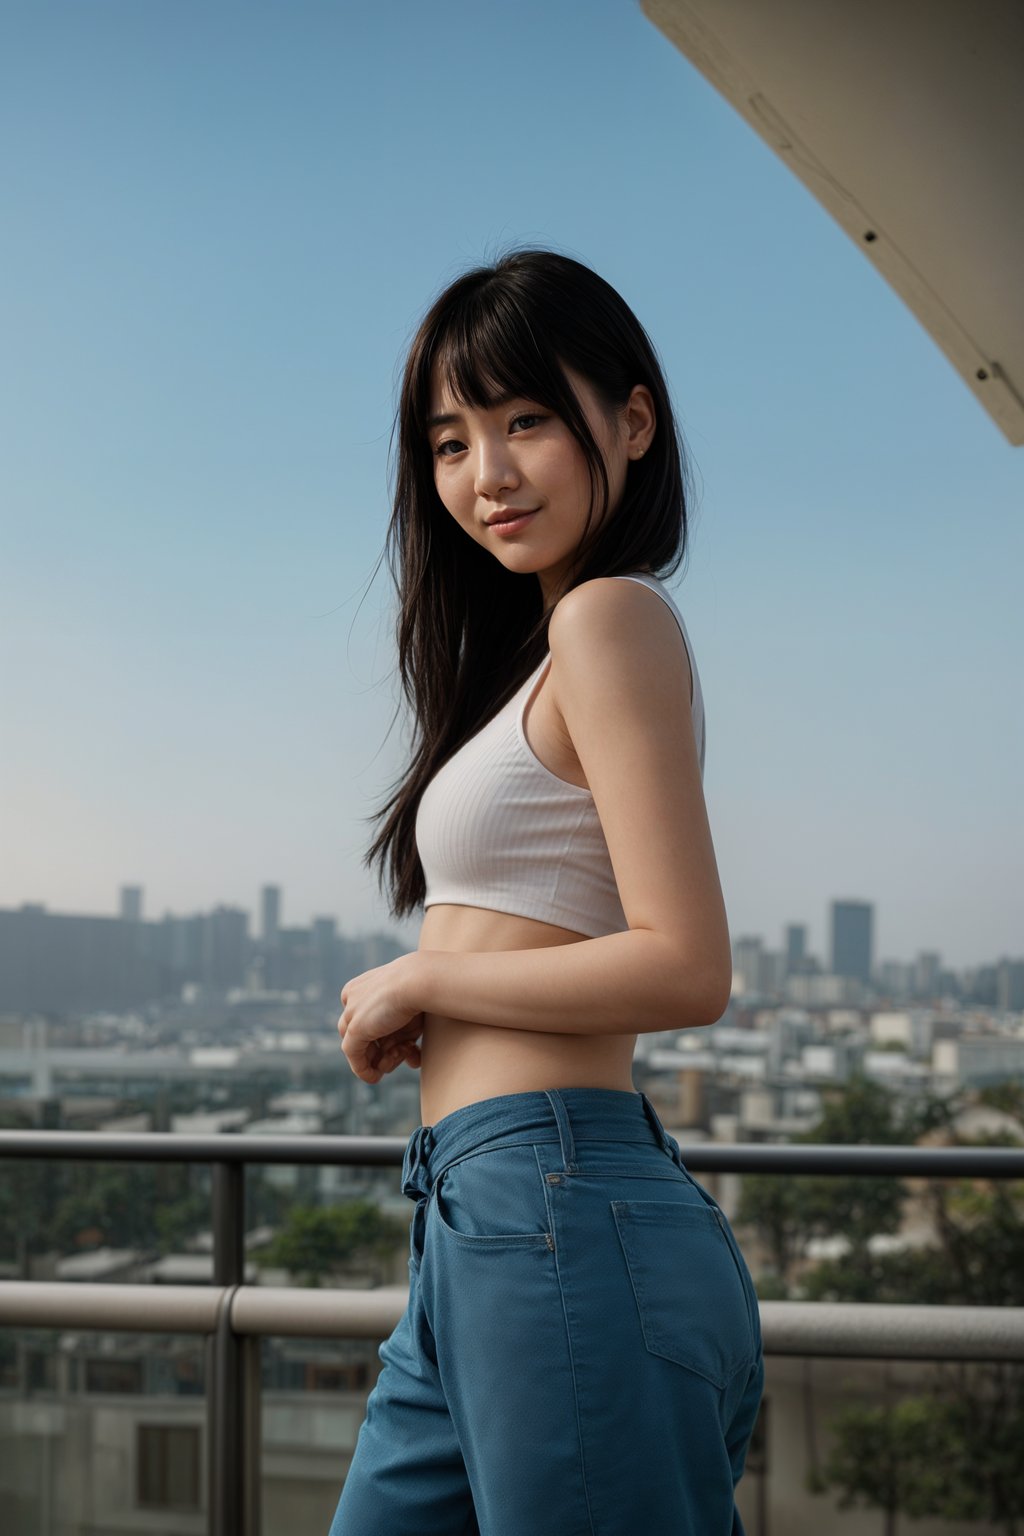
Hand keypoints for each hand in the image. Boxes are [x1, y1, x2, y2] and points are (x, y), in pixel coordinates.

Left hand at [337, 953, 424, 1083]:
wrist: (421, 981)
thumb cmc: (423, 992)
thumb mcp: (411, 1013)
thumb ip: (406, 1035)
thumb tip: (412, 1060)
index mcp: (363, 987)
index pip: (367, 1019)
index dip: (386, 1037)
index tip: (408, 1046)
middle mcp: (353, 998)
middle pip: (362, 1034)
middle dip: (385, 1050)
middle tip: (408, 1052)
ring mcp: (351, 1012)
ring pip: (358, 1046)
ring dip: (380, 1058)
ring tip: (403, 1054)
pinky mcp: (355, 1029)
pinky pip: (354, 1055)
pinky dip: (363, 1069)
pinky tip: (376, 1077)